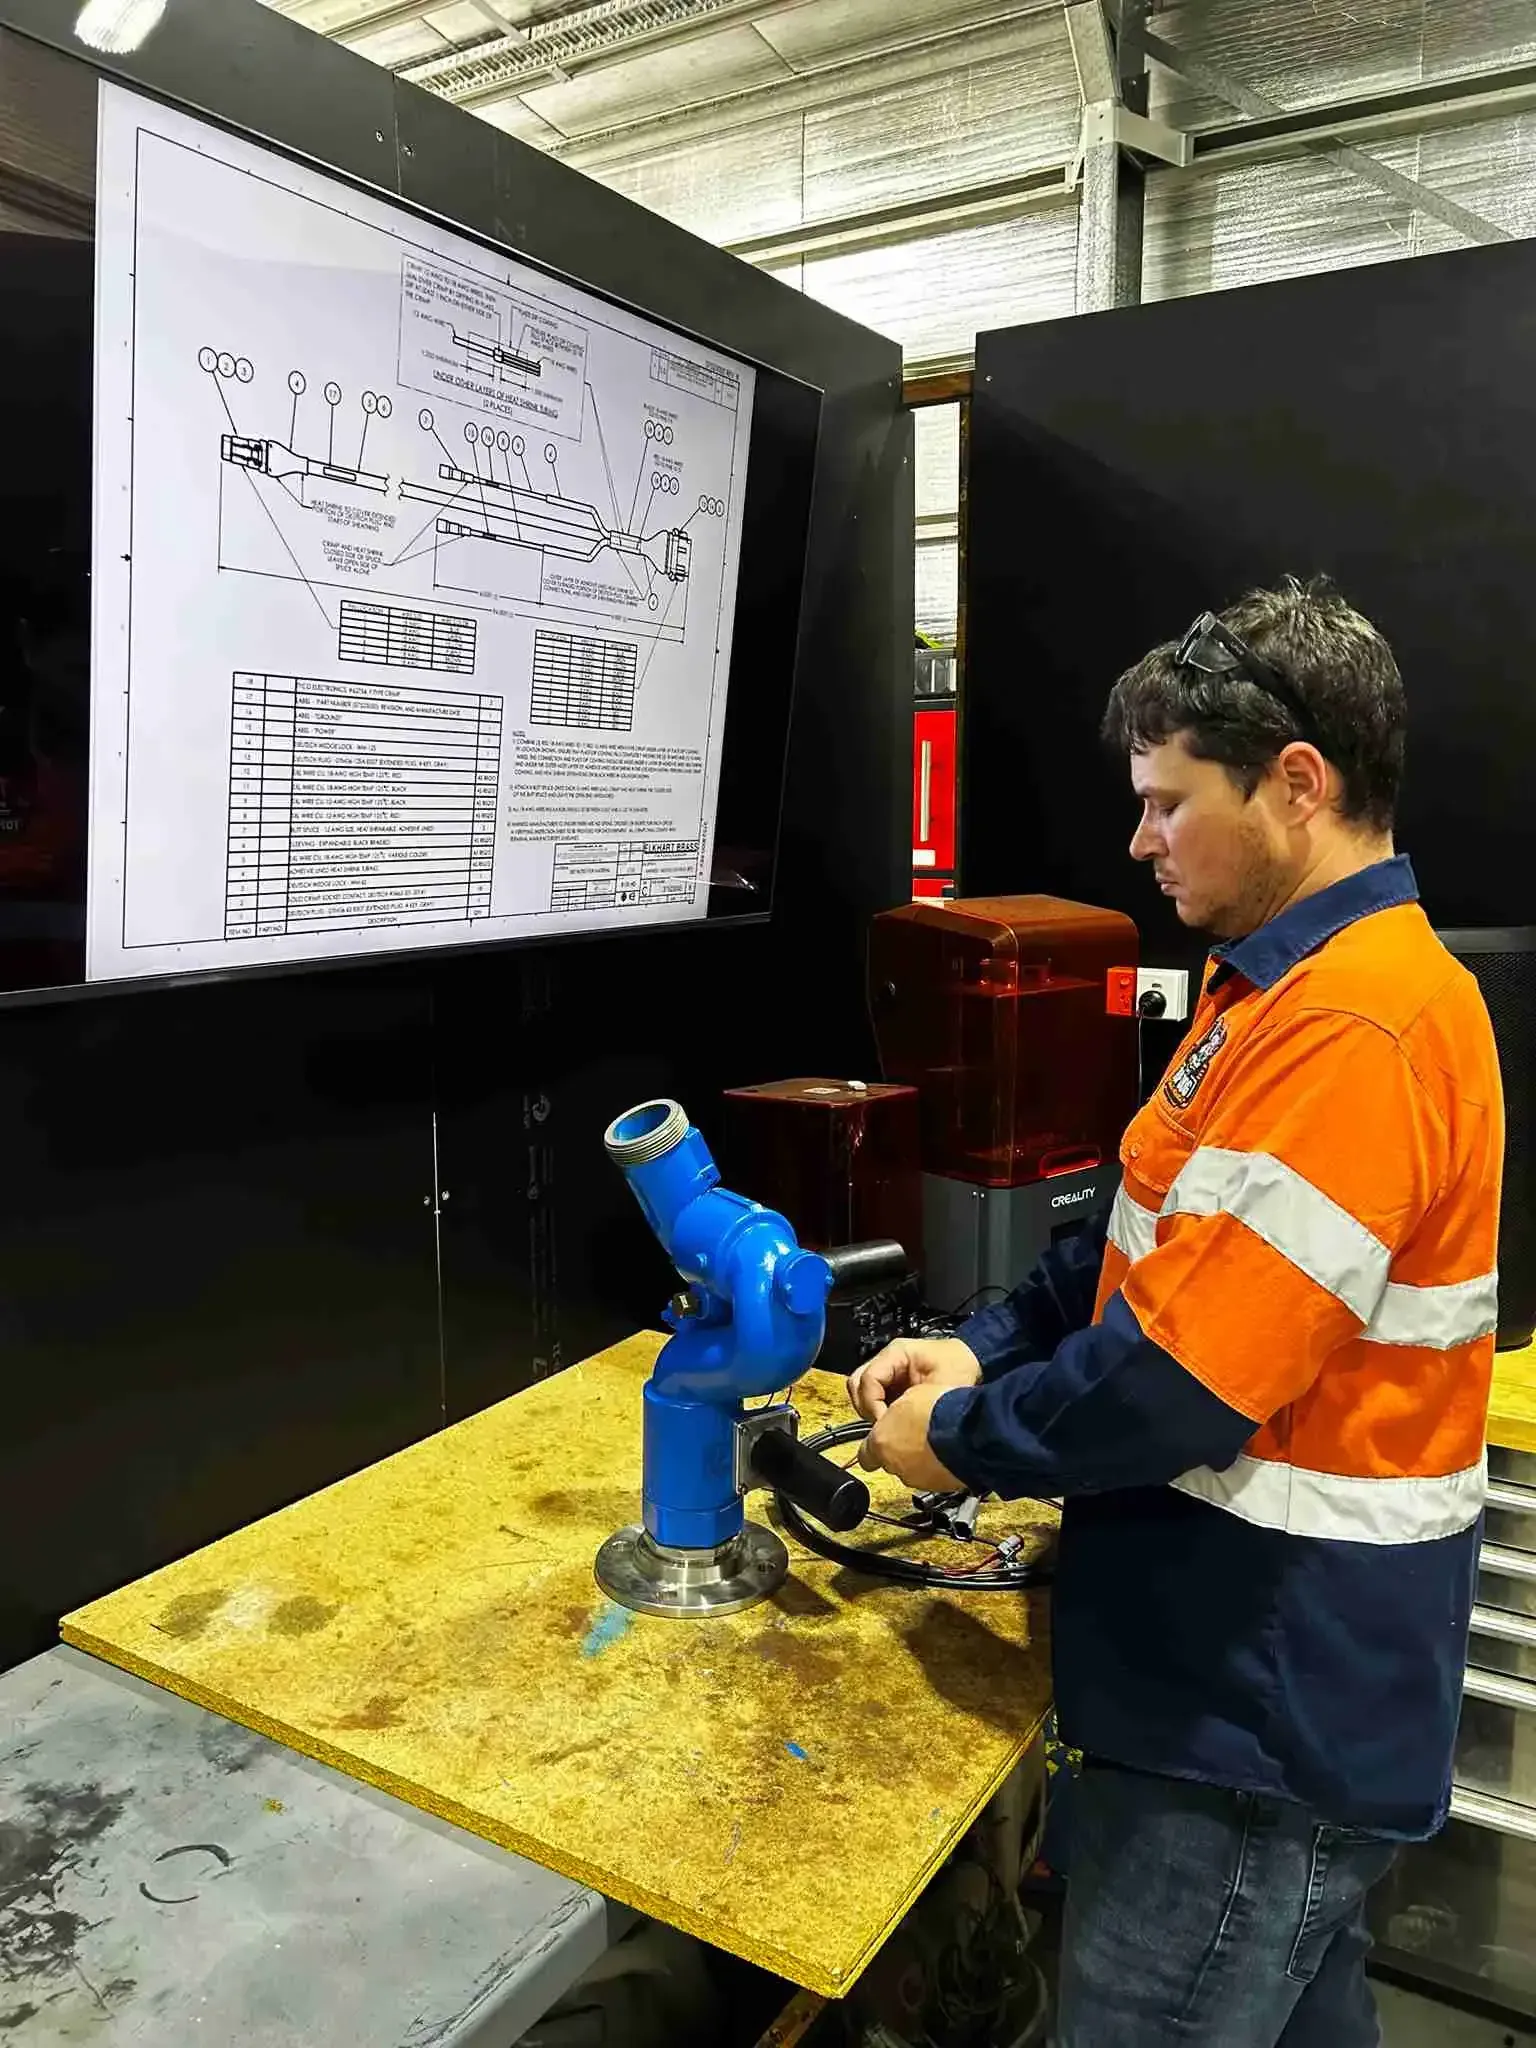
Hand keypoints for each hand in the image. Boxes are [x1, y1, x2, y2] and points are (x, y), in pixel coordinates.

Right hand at [847, 1336, 981, 1423]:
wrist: (975, 1361)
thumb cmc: (961, 1367)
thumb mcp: (943, 1385)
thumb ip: (918, 1403)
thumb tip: (895, 1426)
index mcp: (896, 1353)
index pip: (868, 1379)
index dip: (872, 1405)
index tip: (886, 1425)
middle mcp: (887, 1360)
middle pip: (856, 1384)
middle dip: (867, 1408)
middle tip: (885, 1426)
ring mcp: (888, 1371)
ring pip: (861, 1391)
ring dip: (870, 1410)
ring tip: (890, 1425)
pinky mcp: (892, 1383)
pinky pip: (874, 1397)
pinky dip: (879, 1411)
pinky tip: (895, 1422)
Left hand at [858, 1383, 965, 1490]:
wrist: (970, 1430)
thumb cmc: (942, 1409)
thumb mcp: (910, 1396)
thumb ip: (897, 1413)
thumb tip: (898, 1414)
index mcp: (882, 1442)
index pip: (865, 1455)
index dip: (874, 1447)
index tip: (880, 1441)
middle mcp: (895, 1465)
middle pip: (890, 1462)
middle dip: (900, 1451)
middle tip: (915, 1433)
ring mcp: (917, 1478)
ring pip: (911, 1471)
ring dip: (919, 1460)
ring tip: (935, 1442)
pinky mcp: (939, 1486)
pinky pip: (933, 1477)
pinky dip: (937, 1467)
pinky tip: (947, 1453)